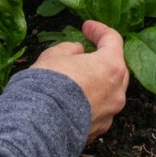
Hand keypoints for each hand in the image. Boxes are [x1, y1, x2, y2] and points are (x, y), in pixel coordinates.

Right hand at [31, 20, 129, 141]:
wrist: (38, 126)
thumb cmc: (48, 84)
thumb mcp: (55, 54)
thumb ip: (71, 49)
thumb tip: (78, 53)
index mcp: (111, 67)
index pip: (113, 40)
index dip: (99, 30)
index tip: (86, 26)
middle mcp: (117, 91)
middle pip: (116, 68)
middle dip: (103, 57)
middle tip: (86, 51)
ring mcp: (110, 113)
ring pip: (109, 91)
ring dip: (97, 81)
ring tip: (78, 76)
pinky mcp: (99, 130)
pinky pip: (99, 110)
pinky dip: (90, 101)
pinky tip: (74, 99)